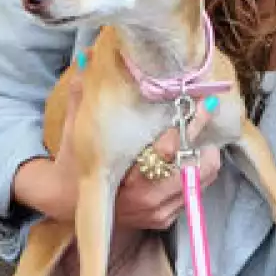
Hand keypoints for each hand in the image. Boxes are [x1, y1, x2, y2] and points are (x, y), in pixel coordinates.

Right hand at [52, 58, 223, 230]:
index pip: (168, 151)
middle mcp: (145, 198)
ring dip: (205, 156)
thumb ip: (84, 96)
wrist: (67, 203)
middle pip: (193, 168)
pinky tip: (193, 154)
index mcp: (126, 175)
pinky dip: (197, 174)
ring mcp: (157, 211)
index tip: (203, 101)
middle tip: (208, 111)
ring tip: (203, 133)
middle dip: (203, 139)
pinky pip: (194, 193)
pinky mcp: (164, 218)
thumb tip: (87, 56)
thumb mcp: (76, 131)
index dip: (189, 125)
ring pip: (199, 181)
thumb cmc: (75, 162)